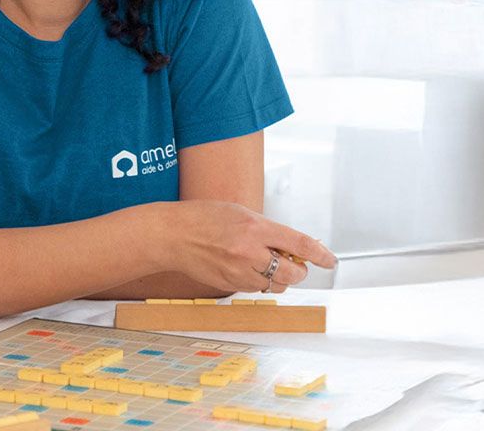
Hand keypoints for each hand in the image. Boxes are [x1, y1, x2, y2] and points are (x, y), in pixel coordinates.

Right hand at [160, 200, 336, 292]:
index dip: (320, 255)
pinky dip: (257, 281)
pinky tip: (244, 267)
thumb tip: (291, 245)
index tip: (329, 260)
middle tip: (293, 264)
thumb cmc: (202, 218)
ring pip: (275, 285)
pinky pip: (254, 288)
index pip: (300, 245)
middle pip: (292, 273)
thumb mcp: (240, 213)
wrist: (172, 235)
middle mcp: (249, 251)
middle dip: (297, 271)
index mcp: (255, 228)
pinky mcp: (229, 284)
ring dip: (277, 278)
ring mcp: (239, 270)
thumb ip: (267, 230)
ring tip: (263, 264)